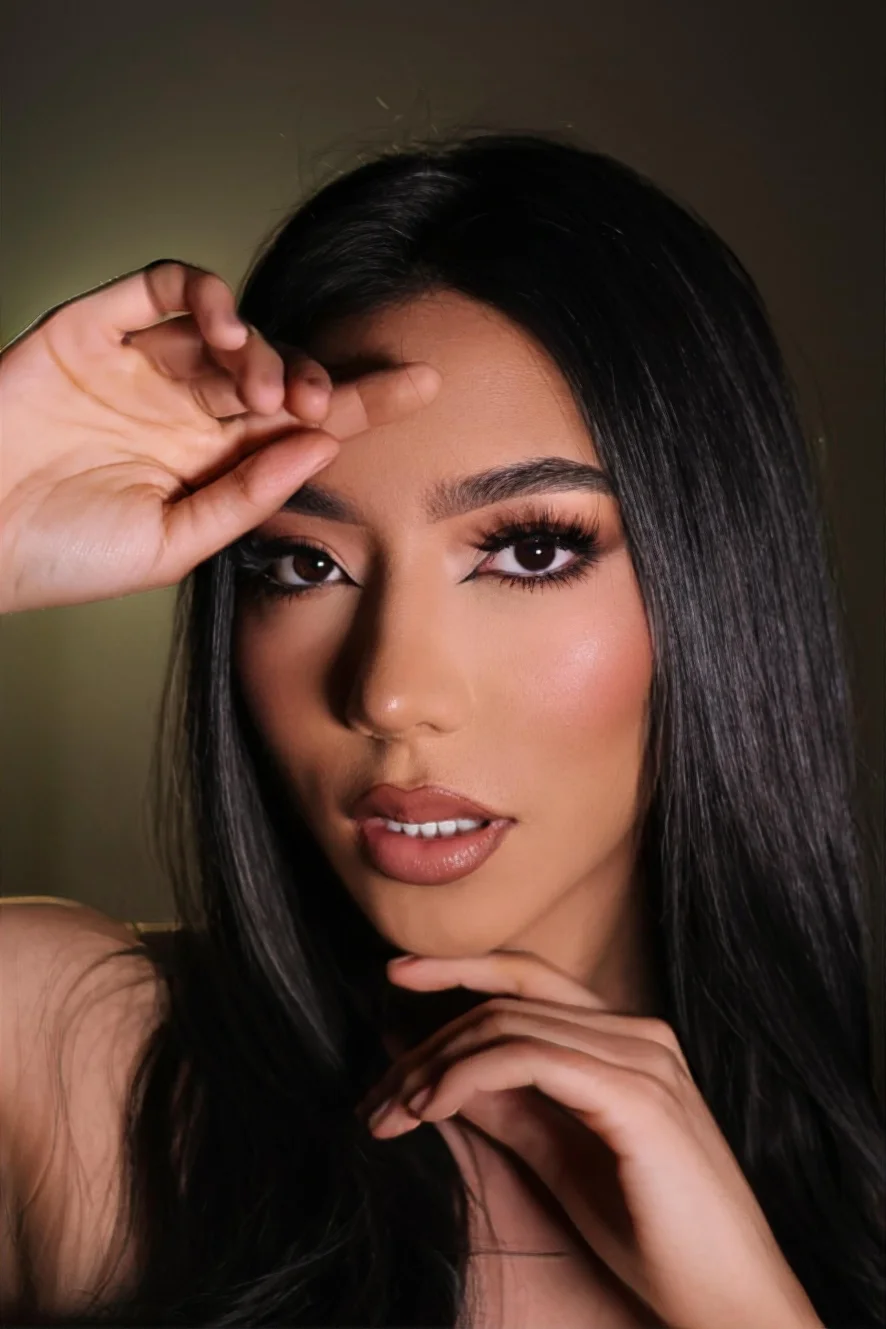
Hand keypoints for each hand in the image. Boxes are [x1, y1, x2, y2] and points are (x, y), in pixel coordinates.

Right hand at [0, 260, 440, 612]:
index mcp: (210, 462)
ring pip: (227, 328)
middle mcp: (184, 409)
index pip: (303, 422)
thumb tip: (323, 444)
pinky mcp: (93, 331)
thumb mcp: (174, 543)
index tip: (427, 384)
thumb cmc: (64, 555)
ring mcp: (140, 367)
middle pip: (277, 370)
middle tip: (315, 404)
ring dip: (260, 346)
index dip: (365, 400)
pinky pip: (160, 287)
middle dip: (312, 379)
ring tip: (261, 387)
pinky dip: (203, 293)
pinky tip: (224, 327)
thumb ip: (248, 493)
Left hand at [360, 949, 823, 1328]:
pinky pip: (527, 1059)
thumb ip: (509, 1106)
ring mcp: (642, 1058)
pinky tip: (430, 1109)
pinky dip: (465, 1076)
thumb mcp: (560, 1158)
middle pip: (506, 998)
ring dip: (434, 1065)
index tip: (395, 977)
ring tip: (392, 1113)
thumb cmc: (654, 1237)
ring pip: (508, 1024)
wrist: (730, 1302)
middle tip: (377, 1096)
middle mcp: (640, 1032)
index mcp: (628, 1038)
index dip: (459, 967)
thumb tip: (443, 1072)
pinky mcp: (636, 1096)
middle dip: (428, 1040)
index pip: (528, 976)